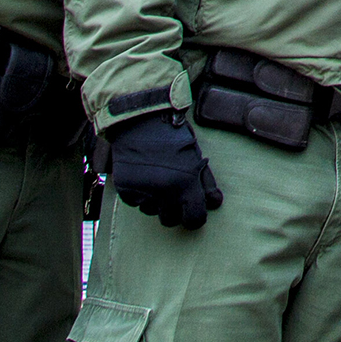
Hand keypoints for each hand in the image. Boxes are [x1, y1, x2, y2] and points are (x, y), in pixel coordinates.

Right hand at [104, 110, 222, 228]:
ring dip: (155, 201)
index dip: (194, 218)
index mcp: (185, 183)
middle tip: (172, 189)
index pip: (194, 220)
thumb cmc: (173, 137)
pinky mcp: (125, 189)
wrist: (141, 121)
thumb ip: (206, 183)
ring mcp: (142, 191)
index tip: (191, 212)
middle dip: (173, 210)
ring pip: (151, 211)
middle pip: (170, 220)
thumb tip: (216, 203)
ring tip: (156, 177)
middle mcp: (163, 191)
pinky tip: (143, 175)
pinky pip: (135, 202)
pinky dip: (139, 194)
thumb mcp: (195, 157)